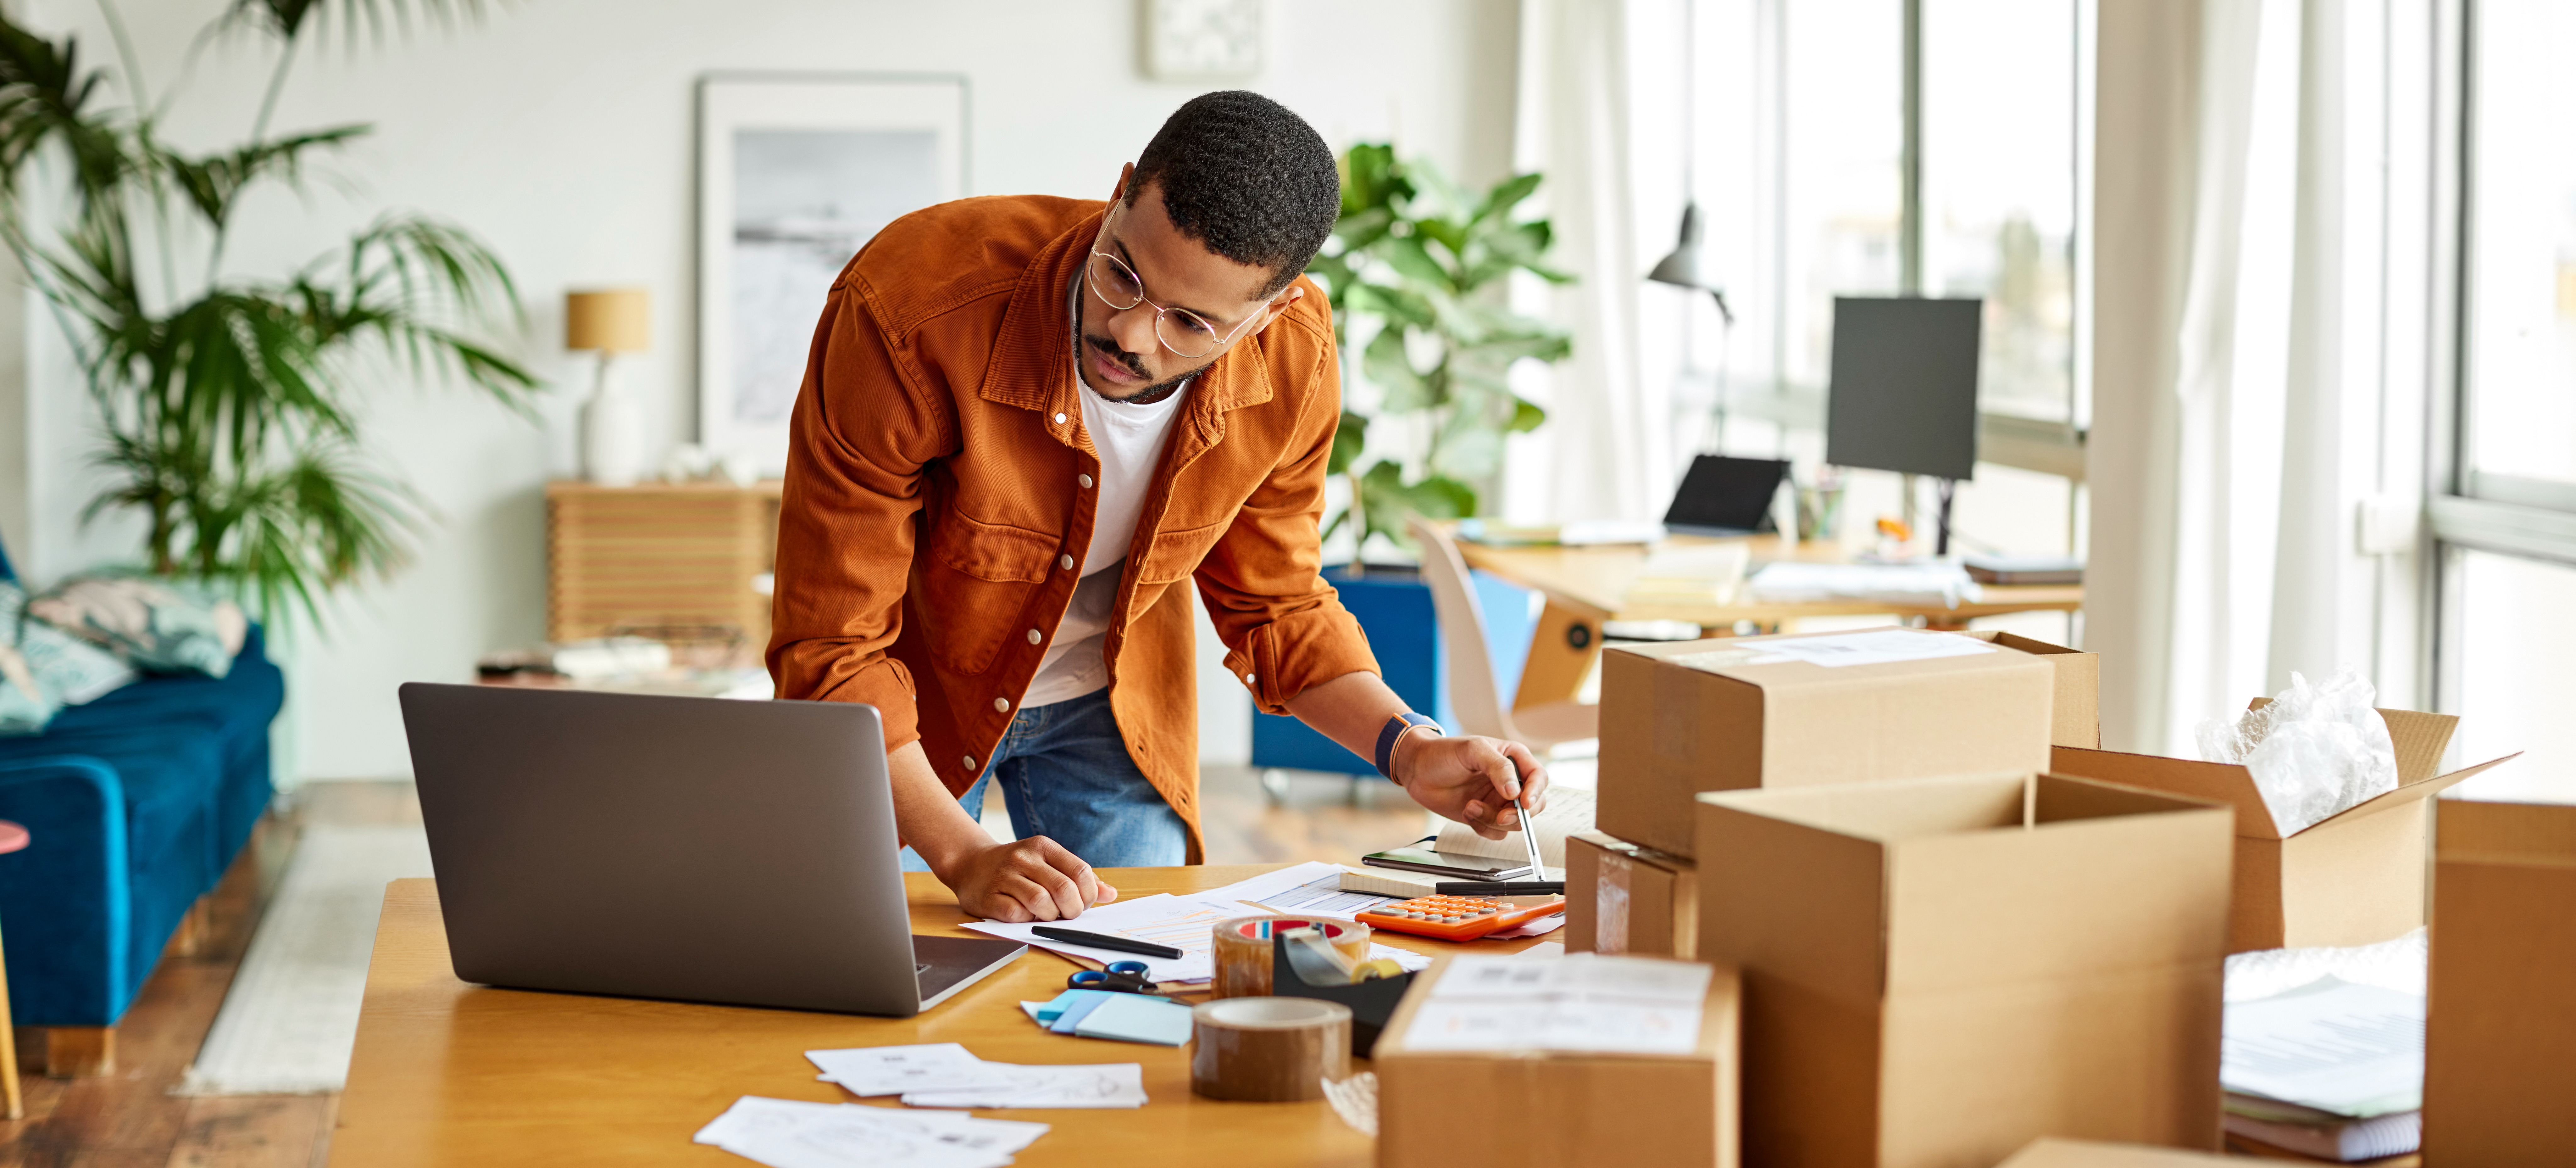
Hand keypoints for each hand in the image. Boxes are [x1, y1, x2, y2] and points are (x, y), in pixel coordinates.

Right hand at [937, 836, 1120, 922]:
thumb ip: (1078, 878)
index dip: (1088, 894)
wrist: (970, 864)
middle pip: (1064, 889)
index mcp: (1043, 847)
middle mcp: (1024, 858)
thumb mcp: (1048, 863)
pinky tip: (1024, 914)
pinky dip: (1026, 920)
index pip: (1080, 871)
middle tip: (1068, 915)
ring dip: (1050, 916)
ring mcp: (1005, 876)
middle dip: (1073, 910)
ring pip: (1041, 903)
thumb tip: (1110, 894)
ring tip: (1046, 915)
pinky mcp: (989, 897)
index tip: (1082, 903)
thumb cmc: (1017, 867)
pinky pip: (1017, 914)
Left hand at [1392, 732, 1549, 840]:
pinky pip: (1496, 832)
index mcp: (1514, 759)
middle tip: (1500, 817)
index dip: (1536, 792)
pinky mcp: (1485, 816)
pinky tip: (1467, 811)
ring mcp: (1498, 800)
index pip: (1538, 777)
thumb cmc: (1444, 753)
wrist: (1417, 770)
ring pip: (1514, 823)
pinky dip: (1483, 827)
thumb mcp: (1472, 750)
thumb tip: (1515, 792)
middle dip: (1518, 815)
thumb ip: (1498, 767)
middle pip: (1533, 806)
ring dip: (1493, 820)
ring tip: (1470, 807)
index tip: (1524, 803)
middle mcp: (1510, 781)